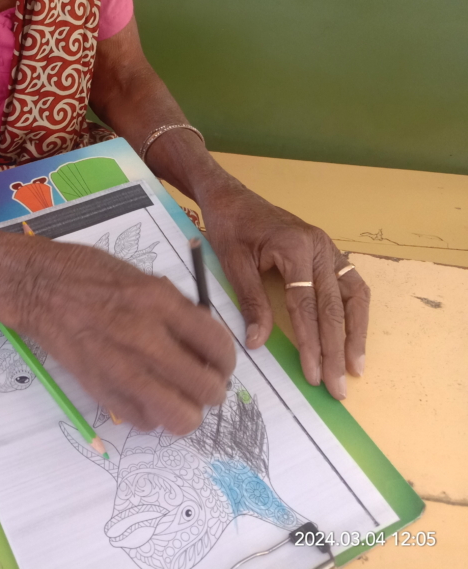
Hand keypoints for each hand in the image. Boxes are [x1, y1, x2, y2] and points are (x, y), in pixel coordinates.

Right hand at [9, 237, 235, 434]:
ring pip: (179, 417)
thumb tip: (203, 341)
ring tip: (180, 399)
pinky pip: (143, 422)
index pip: (217, 346)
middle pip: (205, 388)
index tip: (221, 364)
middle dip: (213, 391)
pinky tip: (146, 397)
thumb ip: (177, 310)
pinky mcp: (101, 390)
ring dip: (188, 412)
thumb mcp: (144, 278)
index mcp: (160, 303)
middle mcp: (146, 339)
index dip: (227, 361)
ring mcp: (122, 369)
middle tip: (205, 385)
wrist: (39, 287)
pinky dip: (151, 415)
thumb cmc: (91, 274)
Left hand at [198, 179, 369, 400]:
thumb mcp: (233, 262)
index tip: (314, 375)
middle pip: (334, 306)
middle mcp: (320, 246)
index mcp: (295, 246)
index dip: (311, 344)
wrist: (232, 197)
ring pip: (353, 295)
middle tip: (338, 388)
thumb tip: (258, 342)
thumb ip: (250, 301)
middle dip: (337, 350)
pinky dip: (356, 312)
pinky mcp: (328, 251)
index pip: (307, 305)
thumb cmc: (229, 226)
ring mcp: (328, 247)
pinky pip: (351, 284)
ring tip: (355, 367)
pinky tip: (355, 335)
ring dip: (356, 333)